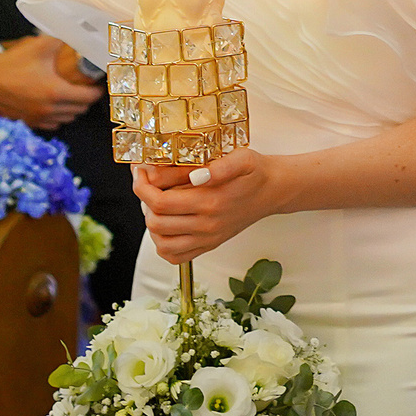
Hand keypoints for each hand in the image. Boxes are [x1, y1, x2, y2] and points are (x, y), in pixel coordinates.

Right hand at [0, 36, 102, 126]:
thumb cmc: (13, 61)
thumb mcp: (41, 45)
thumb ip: (63, 40)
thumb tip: (79, 36)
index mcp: (56, 92)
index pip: (86, 98)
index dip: (96, 92)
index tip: (98, 86)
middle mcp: (48, 109)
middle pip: (79, 110)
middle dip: (86, 101)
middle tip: (87, 89)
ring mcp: (37, 118)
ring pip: (65, 120)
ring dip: (73, 110)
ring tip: (74, 98)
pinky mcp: (27, 121)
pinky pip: (50, 125)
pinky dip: (57, 118)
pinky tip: (56, 108)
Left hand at [133, 149, 284, 262]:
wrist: (275, 191)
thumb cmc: (255, 172)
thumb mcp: (242, 158)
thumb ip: (219, 166)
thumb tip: (194, 175)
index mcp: (212, 202)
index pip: (160, 202)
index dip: (142, 186)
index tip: (140, 171)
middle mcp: (207, 225)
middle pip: (156, 222)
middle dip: (143, 200)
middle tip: (146, 182)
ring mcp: (207, 239)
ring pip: (161, 242)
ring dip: (151, 222)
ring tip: (156, 202)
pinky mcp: (209, 246)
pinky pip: (175, 256)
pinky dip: (162, 243)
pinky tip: (166, 223)